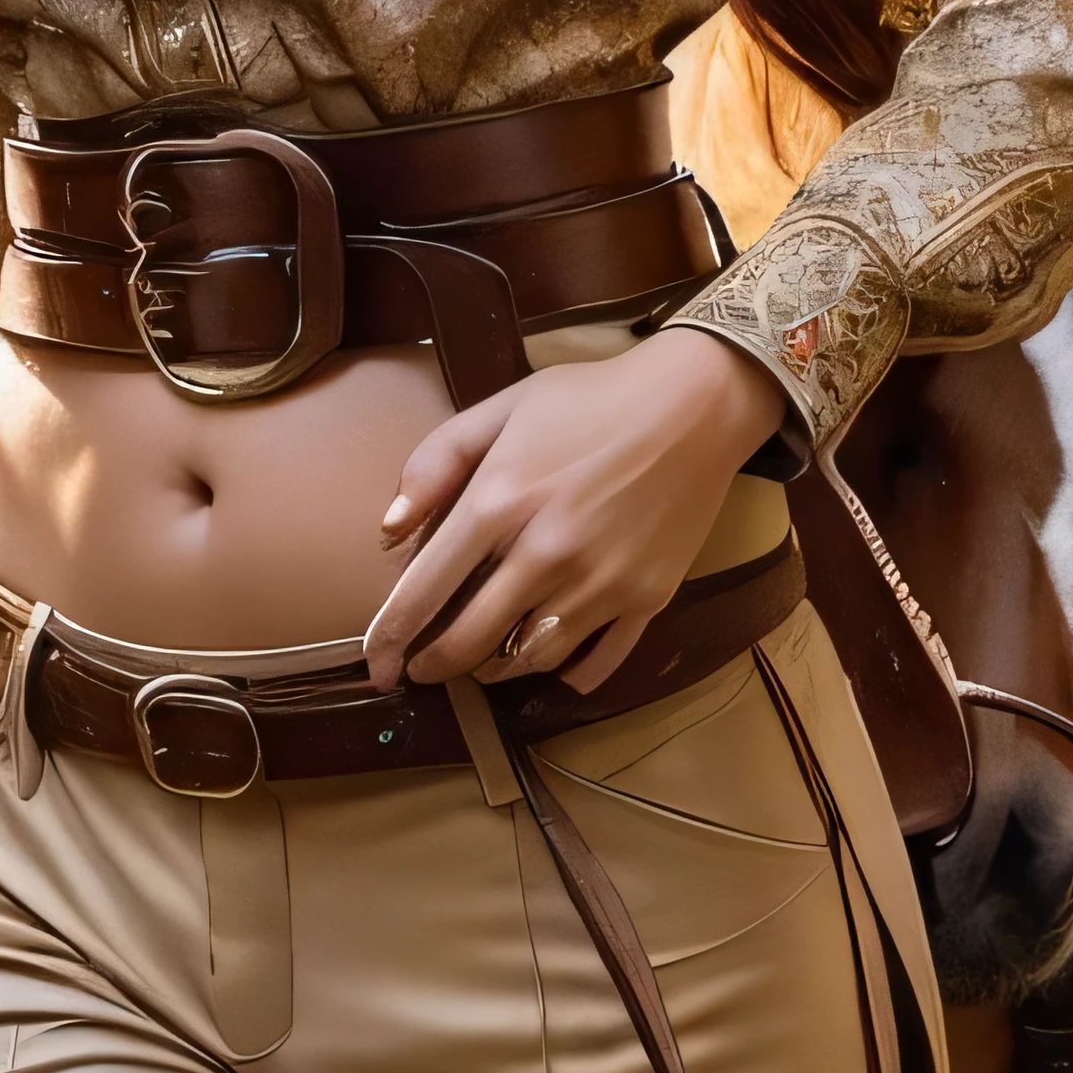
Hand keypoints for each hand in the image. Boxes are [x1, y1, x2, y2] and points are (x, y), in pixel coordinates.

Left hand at [364, 326, 788, 697]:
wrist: (696, 405)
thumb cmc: (591, 400)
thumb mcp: (503, 407)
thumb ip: (436, 462)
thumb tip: (389, 532)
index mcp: (500, 502)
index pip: (424, 591)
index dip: (390, 638)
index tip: (376, 664)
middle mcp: (545, 553)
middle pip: (471, 641)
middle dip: (435, 666)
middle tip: (423, 669)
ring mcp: (599, 583)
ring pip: (530, 658)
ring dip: (497, 667)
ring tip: (484, 658)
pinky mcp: (646, 599)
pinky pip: (595, 663)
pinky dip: (566, 672)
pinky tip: (550, 656)